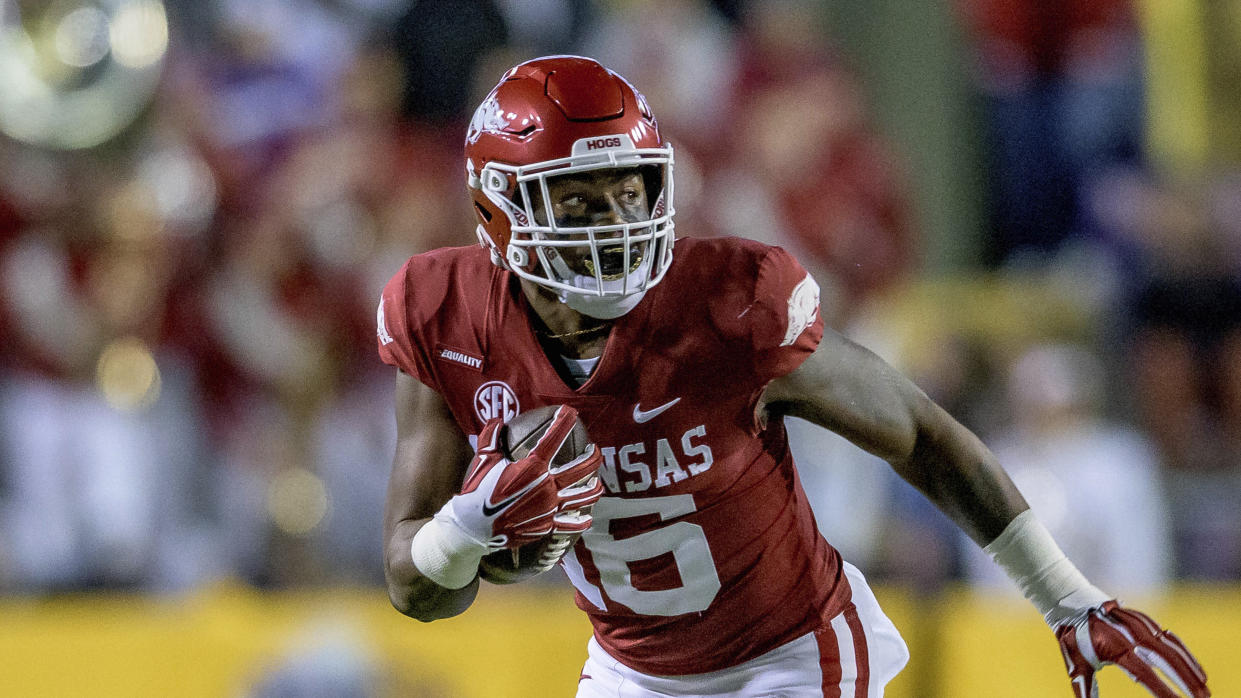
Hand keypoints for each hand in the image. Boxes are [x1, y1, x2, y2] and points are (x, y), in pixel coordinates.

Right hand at [446, 405, 600, 548]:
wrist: (473, 526)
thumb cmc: (477, 490)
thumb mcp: (483, 459)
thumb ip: (491, 436)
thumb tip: (496, 419)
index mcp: (532, 468)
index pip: (554, 438)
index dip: (564, 421)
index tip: (570, 411)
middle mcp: (546, 486)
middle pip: (582, 468)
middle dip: (593, 456)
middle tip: (594, 449)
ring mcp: (549, 508)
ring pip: (583, 496)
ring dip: (594, 487)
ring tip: (597, 483)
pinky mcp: (546, 526)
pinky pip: (570, 523)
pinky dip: (580, 521)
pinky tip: (586, 518)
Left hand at [1057, 600, 1208, 697]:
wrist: (1071, 603)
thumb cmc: (1074, 638)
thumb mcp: (1077, 666)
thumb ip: (1086, 690)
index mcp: (1115, 648)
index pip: (1145, 675)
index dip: (1164, 691)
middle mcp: (1132, 635)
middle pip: (1166, 660)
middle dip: (1187, 681)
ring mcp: (1141, 626)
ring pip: (1172, 648)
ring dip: (1190, 668)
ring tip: (1204, 688)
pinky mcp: (1146, 622)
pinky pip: (1170, 639)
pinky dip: (1185, 654)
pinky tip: (1196, 669)